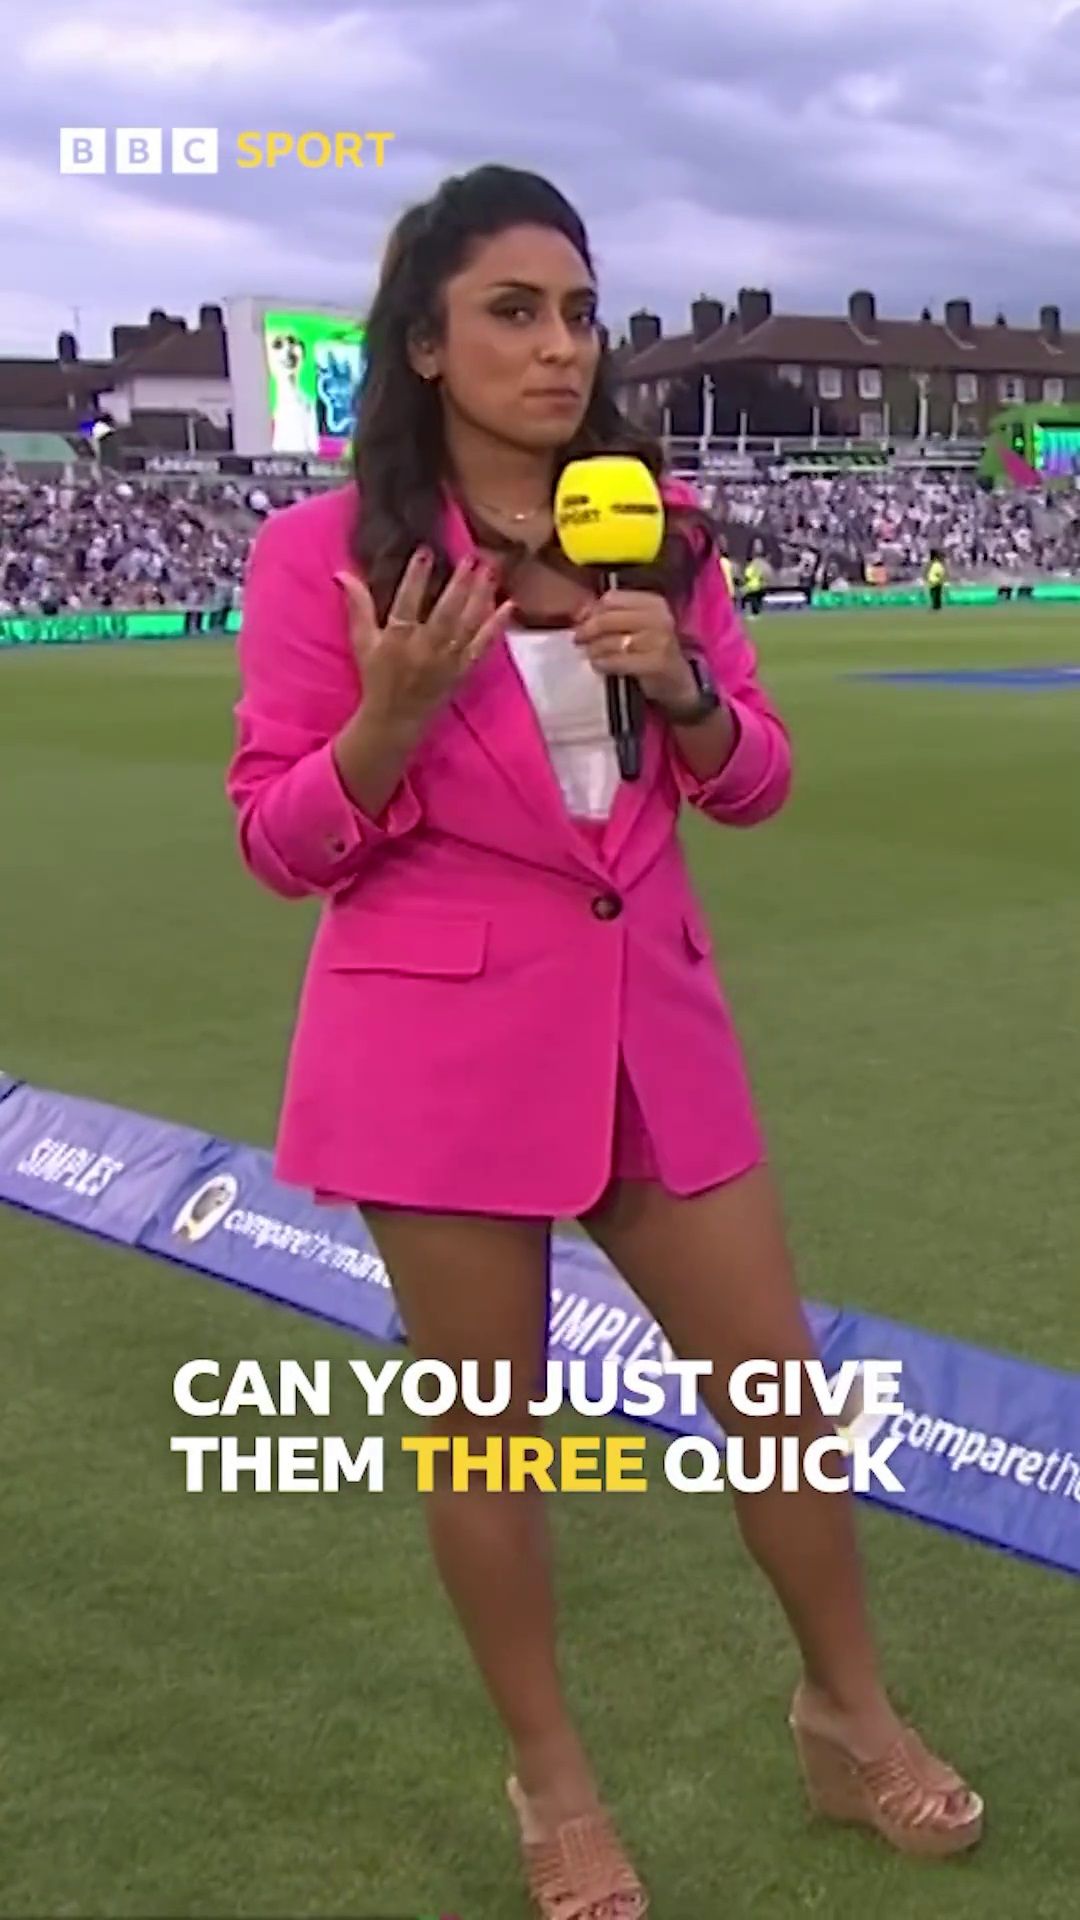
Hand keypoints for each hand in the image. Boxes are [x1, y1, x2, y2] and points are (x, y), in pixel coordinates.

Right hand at [335, 549, 513, 731]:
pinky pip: (483, 645)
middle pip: (445, 611)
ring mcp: (447, 660)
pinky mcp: (463, 670)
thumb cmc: (377, 677)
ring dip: (480, 597)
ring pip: (467, 624)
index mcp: (397, 638)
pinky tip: (509, 605)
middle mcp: (424, 648)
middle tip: (471, 556)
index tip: (426, 551)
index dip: (416, 576)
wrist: (395, 719)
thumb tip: (342, 573)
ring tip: (490, 571)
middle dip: (459, 583)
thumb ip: (358, 606)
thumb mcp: (362, 642)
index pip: (407, 601)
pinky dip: (496, 625)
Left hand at [573, 588, 697, 709]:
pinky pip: (618, 660)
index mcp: (653, 602)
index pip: (612, 598)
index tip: (583, 621)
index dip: (593, 610)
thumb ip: (611, 615)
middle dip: (588, 630)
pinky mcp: (656, 663)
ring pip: (611, 641)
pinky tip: (599, 665)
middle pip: (608, 618)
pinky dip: (603, 663)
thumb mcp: (636, 625)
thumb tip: (580, 613)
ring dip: (594, 649)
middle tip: (579, 640)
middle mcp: (659, 617)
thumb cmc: (651, 649)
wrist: (677, 680)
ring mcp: (659, 640)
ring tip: (590, 654)